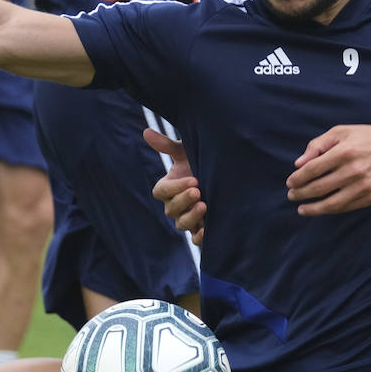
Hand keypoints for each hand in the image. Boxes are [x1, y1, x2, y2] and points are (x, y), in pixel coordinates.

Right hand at [143, 128, 204, 244]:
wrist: (224, 176)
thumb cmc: (200, 162)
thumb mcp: (186, 153)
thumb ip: (167, 145)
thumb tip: (146, 132)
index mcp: (168, 188)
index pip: (161, 192)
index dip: (174, 188)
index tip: (192, 179)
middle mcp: (175, 206)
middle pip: (171, 209)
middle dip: (184, 201)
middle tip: (198, 190)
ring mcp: (187, 218)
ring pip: (181, 224)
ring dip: (191, 217)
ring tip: (205, 205)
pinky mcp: (201, 229)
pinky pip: (195, 239)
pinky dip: (200, 237)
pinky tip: (207, 229)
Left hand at [286, 123, 370, 215]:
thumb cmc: (365, 137)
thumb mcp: (340, 132)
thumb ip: (317, 146)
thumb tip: (298, 164)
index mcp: (344, 152)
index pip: (312, 170)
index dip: (297, 179)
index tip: (290, 182)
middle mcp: (354, 170)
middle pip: (319, 188)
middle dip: (301, 194)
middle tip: (292, 196)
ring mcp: (364, 186)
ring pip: (332, 204)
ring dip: (313, 209)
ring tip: (302, 209)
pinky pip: (346, 207)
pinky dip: (331, 210)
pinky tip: (321, 208)